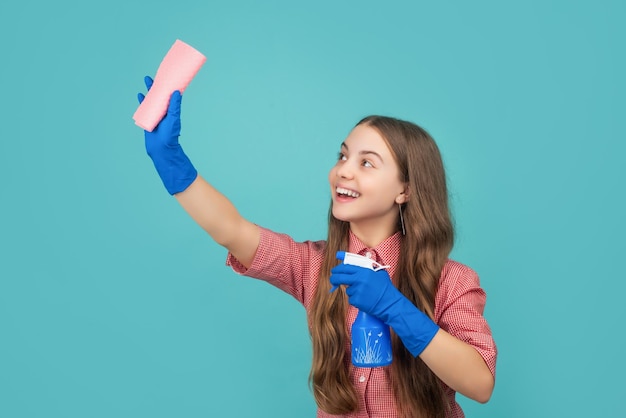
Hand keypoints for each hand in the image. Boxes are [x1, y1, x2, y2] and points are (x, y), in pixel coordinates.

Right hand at [138, 76, 196, 194]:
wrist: (161, 149)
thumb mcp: (174, 119)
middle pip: (159, 95)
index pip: (170, 95)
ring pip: (151, 100)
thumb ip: (175, 106)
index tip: (167, 76)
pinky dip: (142, 101)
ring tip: (146, 82)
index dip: (168, 86)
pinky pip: (144, 108)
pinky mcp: (148, 119)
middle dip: (156, 86)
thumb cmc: (170, 135)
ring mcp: (155, 114)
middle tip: (151, 77)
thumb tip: (177, 92)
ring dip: (149, 92)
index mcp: (171, 110)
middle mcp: (164, 111)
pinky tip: (140, 95)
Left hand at [330, 263, 439, 355]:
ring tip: (364, 293)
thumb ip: (368, 268)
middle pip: (340, 277)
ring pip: (347, 289)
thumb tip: (355, 263)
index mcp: (364, 271)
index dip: (338, 268)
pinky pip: (351, 298)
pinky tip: (364, 299)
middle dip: (334, 278)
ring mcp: (357, 290)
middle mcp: (359, 279)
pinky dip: (355, 299)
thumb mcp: (379, 273)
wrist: (390, 304)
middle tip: (333, 280)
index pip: (346, 267)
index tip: (334, 270)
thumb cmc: (385, 288)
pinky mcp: (356, 300)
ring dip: (352, 291)